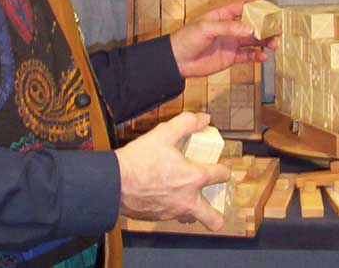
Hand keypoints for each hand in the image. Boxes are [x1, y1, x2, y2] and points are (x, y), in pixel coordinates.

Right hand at [114, 112, 230, 230]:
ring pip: (191, 218)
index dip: (223, 169)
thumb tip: (204, 118)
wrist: (115, 182)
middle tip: (213, 202)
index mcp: (194, 178)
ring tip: (186, 197)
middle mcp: (187, 200)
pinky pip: (171, 216)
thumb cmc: (139, 159)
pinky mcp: (157, 218)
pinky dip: (171, 208)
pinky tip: (162, 195)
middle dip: (217, 215)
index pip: (221, 176)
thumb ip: (187, 123)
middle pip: (213, 219)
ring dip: (192, 210)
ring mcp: (173, 212)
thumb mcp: (164, 133)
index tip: (219, 166)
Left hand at [169, 0, 277, 78]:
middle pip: (251, 25)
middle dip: (264, 27)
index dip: (256, 8)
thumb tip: (250, 28)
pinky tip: (263, 57)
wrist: (178, 60)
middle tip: (277, 29)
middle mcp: (228, 29)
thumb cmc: (187, 39)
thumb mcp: (207, 28)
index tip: (270, 10)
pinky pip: (246, 56)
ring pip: (252, 41)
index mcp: (222, 16)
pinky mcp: (230, 58)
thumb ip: (229, 28)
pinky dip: (256, 56)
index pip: (242, 8)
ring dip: (263, 42)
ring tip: (274, 44)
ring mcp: (230, 43)